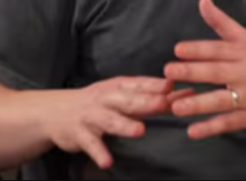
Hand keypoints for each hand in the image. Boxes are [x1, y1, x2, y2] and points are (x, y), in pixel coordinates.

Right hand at [43, 76, 191, 168]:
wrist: (57, 112)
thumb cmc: (100, 102)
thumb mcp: (124, 95)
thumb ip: (154, 97)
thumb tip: (188, 95)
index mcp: (120, 86)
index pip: (140, 84)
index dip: (156, 85)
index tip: (174, 84)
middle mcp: (106, 98)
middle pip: (127, 99)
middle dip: (145, 101)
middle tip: (163, 103)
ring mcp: (92, 115)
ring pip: (109, 119)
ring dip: (124, 125)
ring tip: (139, 131)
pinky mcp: (80, 133)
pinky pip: (90, 144)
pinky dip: (99, 152)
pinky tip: (107, 162)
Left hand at [164, 0, 245, 139]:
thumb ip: (221, 22)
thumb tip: (202, 0)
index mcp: (245, 53)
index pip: (219, 49)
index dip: (198, 49)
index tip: (178, 50)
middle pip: (217, 73)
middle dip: (192, 72)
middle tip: (169, 71)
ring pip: (221, 100)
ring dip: (198, 104)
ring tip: (176, 107)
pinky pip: (229, 123)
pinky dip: (211, 128)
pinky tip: (192, 131)